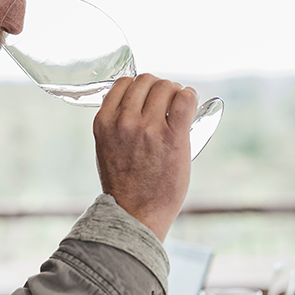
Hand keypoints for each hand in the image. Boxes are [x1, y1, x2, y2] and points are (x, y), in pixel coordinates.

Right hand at [93, 74, 196, 240]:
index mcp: (104, 122)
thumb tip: (139, 102)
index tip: (147, 97)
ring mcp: (148, 128)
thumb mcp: (106, 147)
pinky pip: (185, 99)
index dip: (139, 86)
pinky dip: (189, 96)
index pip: (123, 82)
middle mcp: (124, 121)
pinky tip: (189, 104)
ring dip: (175, 91)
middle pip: (146, 81)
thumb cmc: (124, 185)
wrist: (135, 214)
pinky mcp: (173, 137)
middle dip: (159, 87)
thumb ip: (116, 123)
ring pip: (166, 86)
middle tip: (167, 101)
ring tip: (179, 105)